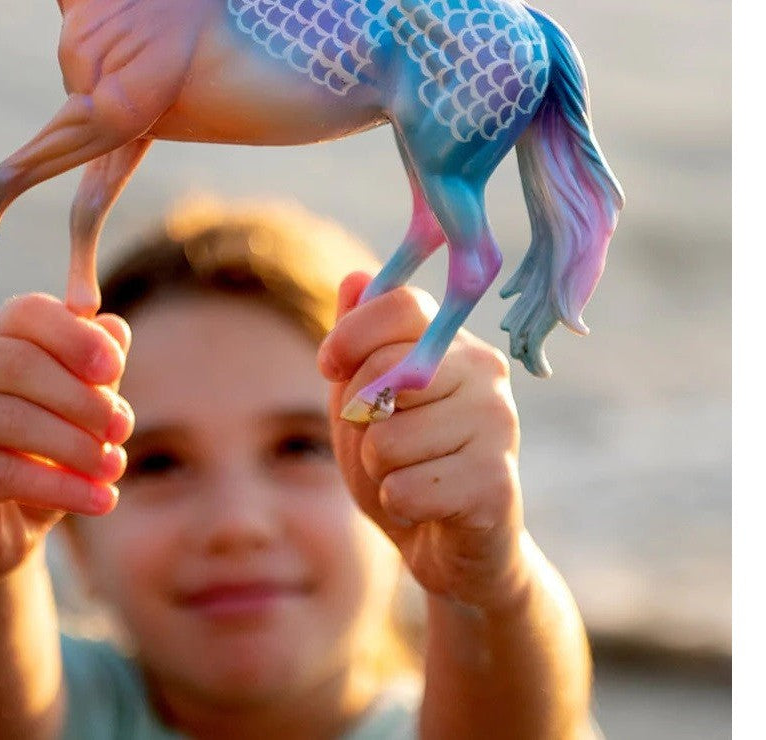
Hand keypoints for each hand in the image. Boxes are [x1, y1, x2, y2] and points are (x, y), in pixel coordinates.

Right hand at [0, 293, 133, 577]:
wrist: (4, 526)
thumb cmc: (47, 447)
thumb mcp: (81, 403)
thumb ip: (97, 365)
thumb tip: (116, 326)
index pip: (27, 313)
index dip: (75, 336)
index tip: (115, 368)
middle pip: (17, 363)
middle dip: (80, 397)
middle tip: (122, 427)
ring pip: (12, 419)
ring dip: (76, 445)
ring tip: (115, 466)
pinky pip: (4, 475)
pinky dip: (62, 487)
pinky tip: (100, 499)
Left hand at [318, 273, 527, 609]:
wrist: (454, 549)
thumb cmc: (405, 463)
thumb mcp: (365, 399)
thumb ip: (359, 344)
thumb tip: (355, 278)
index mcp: (455, 343)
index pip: (399, 304)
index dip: (350, 334)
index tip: (330, 366)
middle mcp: (486, 373)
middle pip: (384, 370)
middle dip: (359, 419)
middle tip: (384, 444)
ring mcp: (499, 426)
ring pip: (387, 438)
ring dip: (379, 470)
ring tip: (411, 477)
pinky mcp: (497, 484)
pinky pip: (405, 488)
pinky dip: (398, 506)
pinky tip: (427, 508)